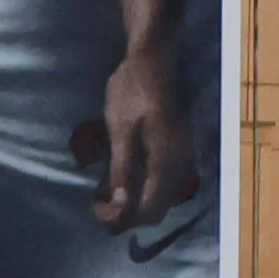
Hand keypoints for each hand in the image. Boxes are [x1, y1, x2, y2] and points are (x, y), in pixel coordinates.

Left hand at [84, 18, 197, 235]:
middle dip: (129, 215)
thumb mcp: (120, 130)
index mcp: (166, 159)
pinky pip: (164, 180)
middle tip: (99, 208)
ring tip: (107, 195)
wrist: (154, 59)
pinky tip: (125, 178)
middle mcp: (180, 162)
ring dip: (136, 202)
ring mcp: (182, 155)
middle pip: (159, 207)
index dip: (122, 218)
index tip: (96, 212)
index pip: (148, 207)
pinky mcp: (178, 147)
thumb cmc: (132, 91)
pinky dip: (144, 187)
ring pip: (163, 195)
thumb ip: (121, 168)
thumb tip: (119, 204)